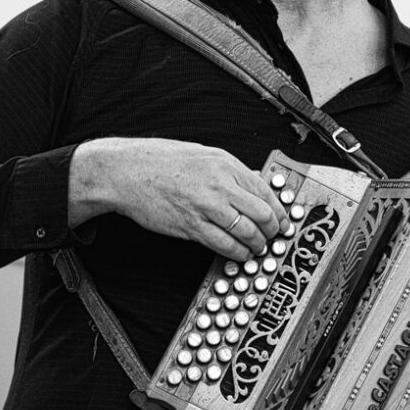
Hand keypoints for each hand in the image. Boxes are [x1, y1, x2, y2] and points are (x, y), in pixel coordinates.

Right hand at [68, 137, 288, 260]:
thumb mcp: (201, 154)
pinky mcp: (191, 226)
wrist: (125, 171)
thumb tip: (252, 182)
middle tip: (273, 237)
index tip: (283, 220)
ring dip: (256, 245)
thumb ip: (228, 170)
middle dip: (272, 230)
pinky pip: (223, 245)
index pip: (265, 189)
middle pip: (262, 213)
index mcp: (224, 163)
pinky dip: (237, 253)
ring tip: (257, 249)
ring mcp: (205, 206)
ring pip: (246, 232)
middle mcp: (219, 184)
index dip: (279, 209)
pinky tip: (240, 255)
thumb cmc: (159, 161)